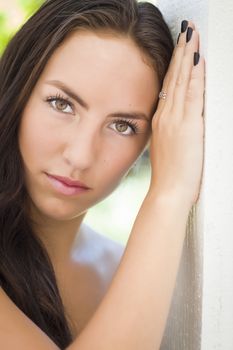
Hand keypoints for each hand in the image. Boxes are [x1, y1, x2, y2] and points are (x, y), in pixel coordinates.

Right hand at [148, 20, 204, 207]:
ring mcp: (175, 119)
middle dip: (180, 52)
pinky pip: (191, 94)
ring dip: (187, 56)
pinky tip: (198, 59)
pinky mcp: (187, 126)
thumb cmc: (170, 175)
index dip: (174, 65)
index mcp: (162, 121)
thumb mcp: (168, 148)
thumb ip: (171, 130)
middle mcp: (166, 116)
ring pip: (181, 81)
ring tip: (191, 35)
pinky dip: (194, 75)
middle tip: (186, 30)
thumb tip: (178, 119)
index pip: (169, 86)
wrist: (168, 192)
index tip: (179, 48)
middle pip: (173, 78)